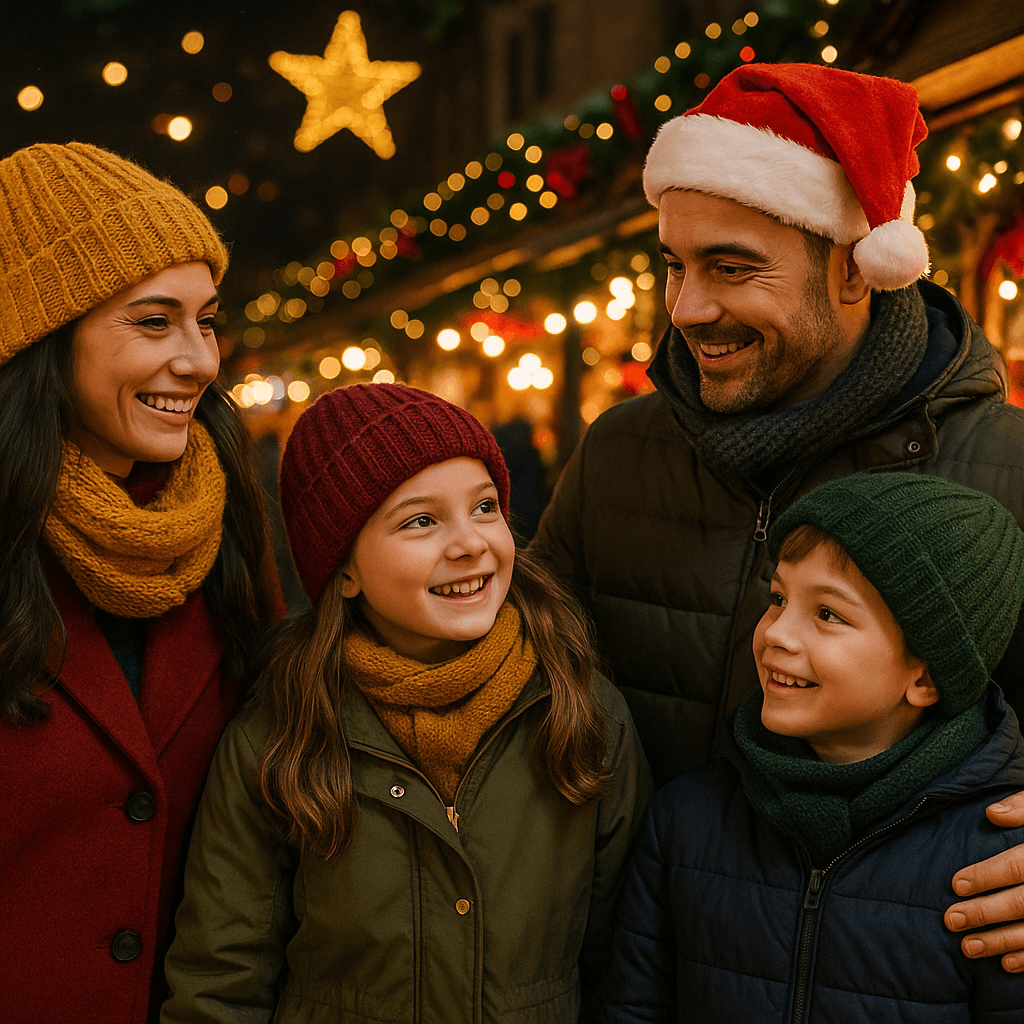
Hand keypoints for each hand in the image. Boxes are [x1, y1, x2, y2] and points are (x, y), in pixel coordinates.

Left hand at [944, 791, 1023, 971]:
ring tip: (969, 947)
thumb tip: (992, 814)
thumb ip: (1022, 807)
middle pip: (1023, 903)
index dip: (987, 876)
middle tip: (951, 920)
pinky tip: (1007, 963)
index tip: (956, 884)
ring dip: (1002, 942)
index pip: (1016, 866)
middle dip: (986, 913)